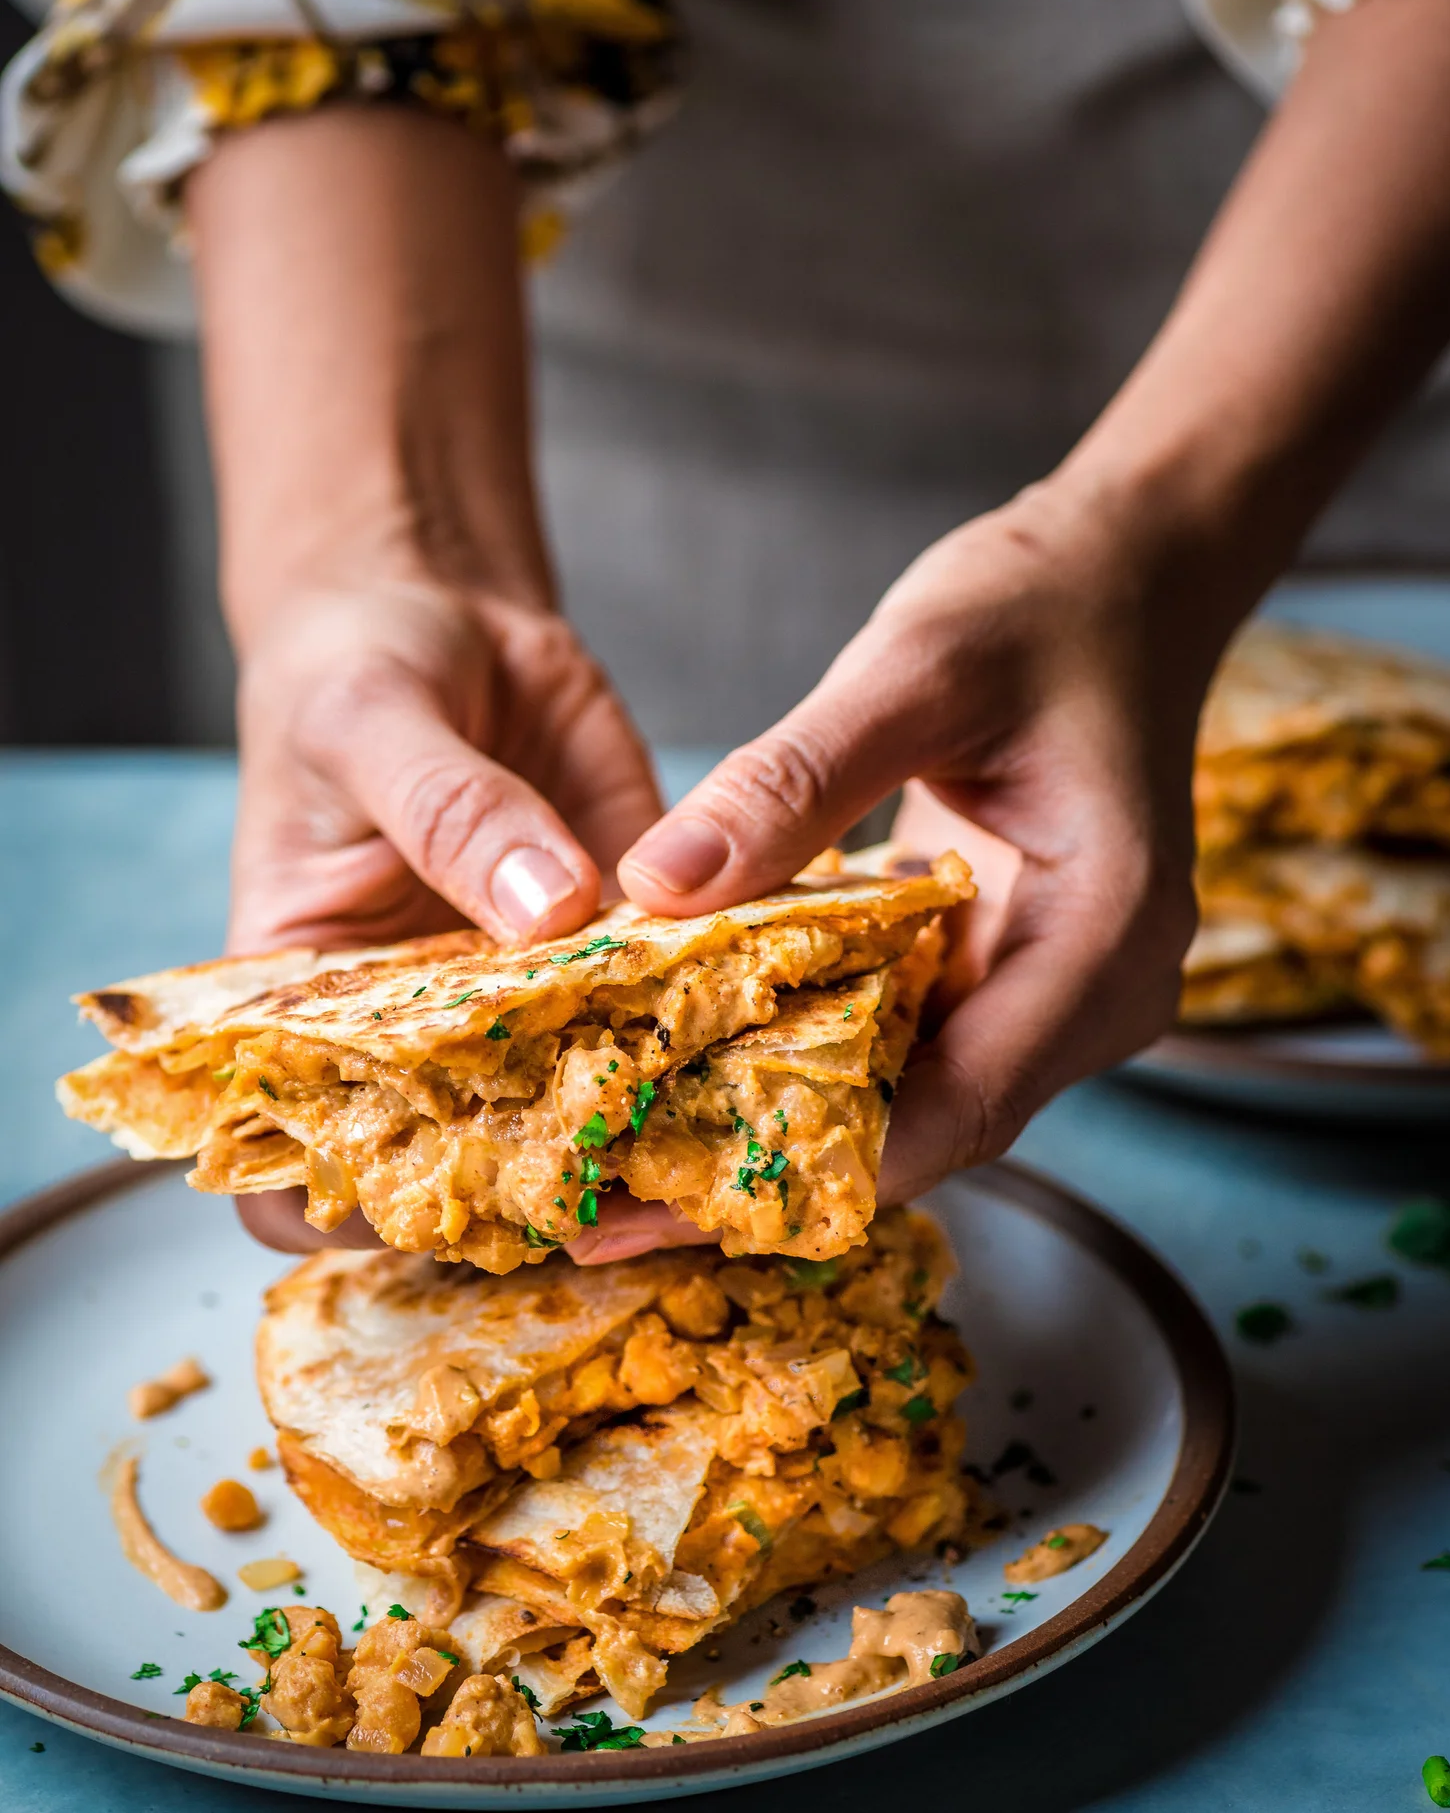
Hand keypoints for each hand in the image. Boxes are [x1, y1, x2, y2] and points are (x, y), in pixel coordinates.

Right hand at [230, 576, 661, 1251]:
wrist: (450, 612)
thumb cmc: (356, 665)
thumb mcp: (374, 720)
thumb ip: (451, 813)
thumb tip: (547, 909)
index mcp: (316, 999)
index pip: (304, 1150)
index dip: (350, 1207)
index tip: (446, 1209)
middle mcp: (424, 1021)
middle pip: (463, 1156)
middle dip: (535, 1193)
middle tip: (625, 1197)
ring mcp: (528, 992)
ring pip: (582, 1097)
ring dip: (643, 1123)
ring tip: (715, 1142)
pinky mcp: (620, 942)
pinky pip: (667, 1000)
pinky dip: (715, 1022)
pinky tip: (772, 1032)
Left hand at [614, 472, 1234, 1211]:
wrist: (1128, 576)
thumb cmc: (1045, 605)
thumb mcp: (913, 670)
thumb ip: (792, 782)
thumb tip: (654, 891)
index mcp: (1104, 936)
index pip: (962, 1104)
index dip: (811, 1168)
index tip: (661, 1201)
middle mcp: (1094, 993)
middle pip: (930, 1127)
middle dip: (770, 1167)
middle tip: (606, 1202)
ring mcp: (1055, 988)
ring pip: (912, 1096)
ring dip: (779, 1118)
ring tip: (626, 1146)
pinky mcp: (1009, 965)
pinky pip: (907, 1038)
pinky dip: (810, 1050)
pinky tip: (699, 1054)